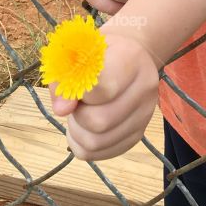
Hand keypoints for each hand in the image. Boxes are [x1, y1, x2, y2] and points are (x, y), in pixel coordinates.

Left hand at [51, 29, 159, 160]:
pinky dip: (82, 145)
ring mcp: (144, 115)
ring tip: (78, 115)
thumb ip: (64, 76)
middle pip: (101, 121)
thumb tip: (62, 110)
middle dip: (77, 116)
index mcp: (131, 58)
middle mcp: (144, 88)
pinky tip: (82, 128)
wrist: (129, 55)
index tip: (74, 84)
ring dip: (77, 132)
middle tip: (75, 103)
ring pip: (98, 142)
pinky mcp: (137, 134)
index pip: (105, 87)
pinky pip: (100, 154)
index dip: (80, 92)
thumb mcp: (78, 51)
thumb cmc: (97, 51)